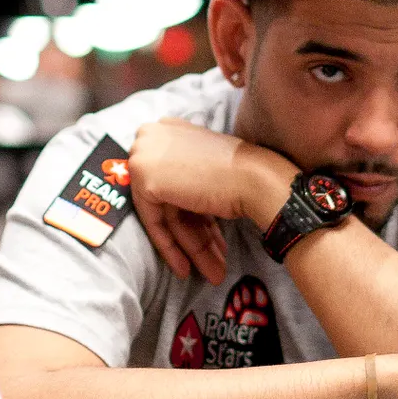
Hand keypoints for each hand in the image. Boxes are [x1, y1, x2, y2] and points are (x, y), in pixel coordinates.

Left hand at [127, 119, 295, 284]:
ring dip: (190, 247)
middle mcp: (150, 135)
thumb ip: (184, 177)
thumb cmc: (243, 172)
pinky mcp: (143, 178)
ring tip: (212, 272)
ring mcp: (143, 155)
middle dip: (191, 236)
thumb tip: (170, 208)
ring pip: (165, 214)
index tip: (203, 238)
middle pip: (167, 199)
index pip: (169, 179)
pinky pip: (154, 222)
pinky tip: (187, 269)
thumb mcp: (206, 166)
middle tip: (212, 263)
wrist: (254, 178)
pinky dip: (171, 248)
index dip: (187, 213)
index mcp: (167, 126)